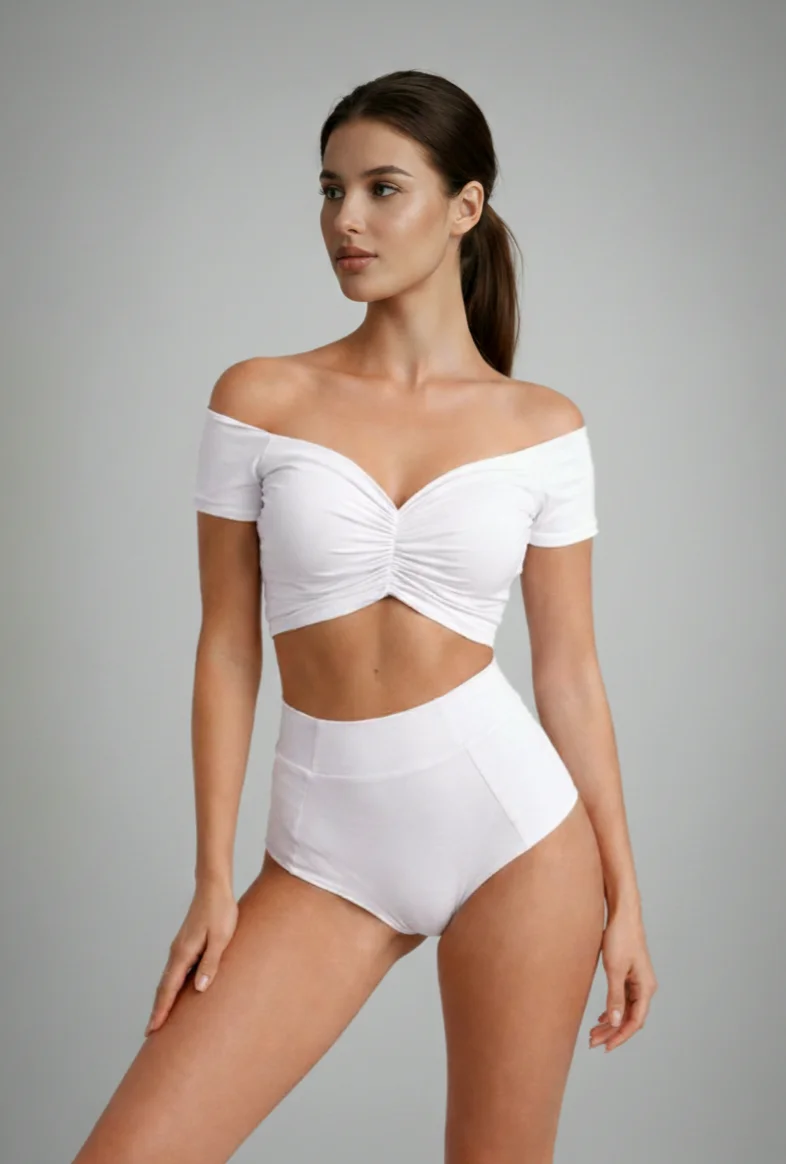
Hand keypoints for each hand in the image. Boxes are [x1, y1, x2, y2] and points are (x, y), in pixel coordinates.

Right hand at [144, 880, 237, 1035]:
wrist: (215, 888)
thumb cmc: (221, 912)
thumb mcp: (220, 939)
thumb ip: (210, 963)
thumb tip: (199, 989)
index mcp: (183, 953)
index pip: (168, 988)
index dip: (160, 1010)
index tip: (151, 1030)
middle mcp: (177, 953)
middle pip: (163, 987)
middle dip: (157, 1010)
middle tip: (150, 1034)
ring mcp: (181, 948)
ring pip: (168, 979)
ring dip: (163, 999)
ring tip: (161, 1019)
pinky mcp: (187, 944)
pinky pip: (176, 972)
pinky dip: (171, 986)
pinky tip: (177, 993)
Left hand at [589, 907, 657, 1052]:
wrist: (623, 915)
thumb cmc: (620, 938)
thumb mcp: (614, 969)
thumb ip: (614, 996)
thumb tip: (615, 1022)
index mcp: (645, 988)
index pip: (635, 1021)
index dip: (620, 1036)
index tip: (606, 1047)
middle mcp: (645, 987)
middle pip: (630, 1018)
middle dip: (612, 1032)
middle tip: (593, 1042)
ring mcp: (638, 981)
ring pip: (625, 1009)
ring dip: (611, 1022)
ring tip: (593, 1033)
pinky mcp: (630, 975)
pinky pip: (623, 999)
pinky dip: (612, 1010)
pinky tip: (601, 1017)